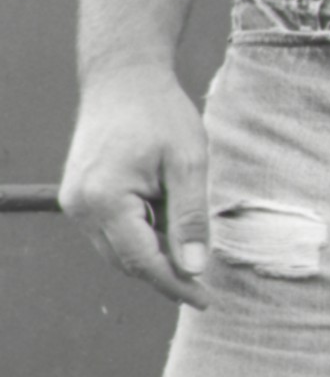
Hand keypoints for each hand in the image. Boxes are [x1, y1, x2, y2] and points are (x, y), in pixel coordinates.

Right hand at [60, 66, 211, 308]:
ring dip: (153, 251)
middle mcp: (81, 208)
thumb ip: (190, 217)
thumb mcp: (188, 161)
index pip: (142, 261)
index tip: (206, 300)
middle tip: (205, 278)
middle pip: (127, 260)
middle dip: (166, 271)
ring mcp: (75, 203)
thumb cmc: (160, 112)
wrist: (123, 76)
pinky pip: (111, 231)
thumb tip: (194, 268)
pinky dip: (140, 234)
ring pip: (118, 249)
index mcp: (105, 200)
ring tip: (189, 239)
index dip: (176, 283)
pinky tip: (167, 221)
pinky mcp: (80, 196)